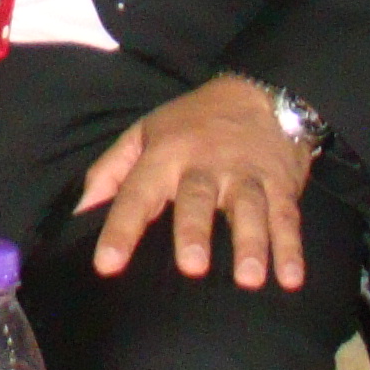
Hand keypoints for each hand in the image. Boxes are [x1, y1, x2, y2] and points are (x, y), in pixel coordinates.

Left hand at [77, 75, 312, 288]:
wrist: (260, 90)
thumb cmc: (192, 122)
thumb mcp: (144, 133)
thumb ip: (110, 172)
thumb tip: (78, 212)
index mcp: (165, 156)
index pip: (136, 195)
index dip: (120, 229)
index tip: (107, 265)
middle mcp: (205, 165)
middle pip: (197, 199)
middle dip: (195, 231)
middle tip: (192, 267)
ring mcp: (246, 174)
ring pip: (249, 209)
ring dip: (250, 243)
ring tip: (250, 279)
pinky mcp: (280, 184)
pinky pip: (286, 217)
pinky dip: (291, 248)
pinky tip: (290, 278)